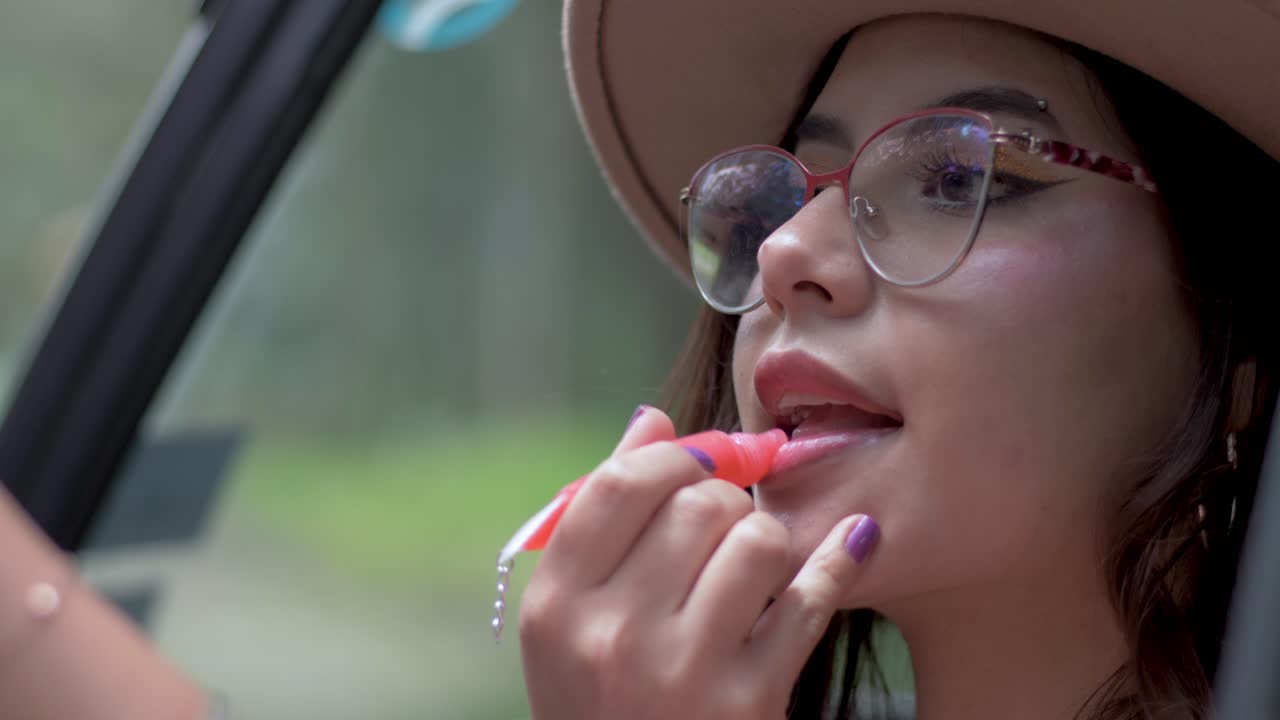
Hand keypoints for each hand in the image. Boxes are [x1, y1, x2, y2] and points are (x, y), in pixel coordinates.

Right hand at [518, 407, 877, 719]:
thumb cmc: (602, 698)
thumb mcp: (573, 622)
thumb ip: (603, 519)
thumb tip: (652, 420)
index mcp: (556, 607)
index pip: (620, 484)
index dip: (670, 455)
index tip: (697, 460)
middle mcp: (612, 637)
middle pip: (697, 504)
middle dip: (725, 498)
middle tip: (726, 521)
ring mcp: (683, 673)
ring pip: (758, 539)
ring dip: (768, 539)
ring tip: (756, 563)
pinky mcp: (749, 703)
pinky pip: (810, 600)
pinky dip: (838, 562)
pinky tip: (855, 538)